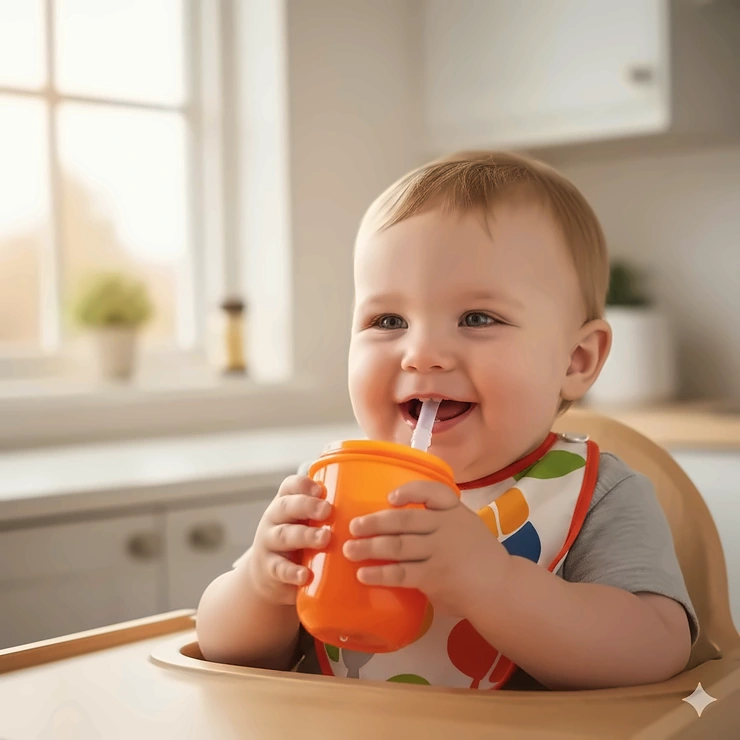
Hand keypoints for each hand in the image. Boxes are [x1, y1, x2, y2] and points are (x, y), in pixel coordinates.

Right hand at [247, 475, 331, 605]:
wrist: (270, 575)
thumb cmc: (300, 541)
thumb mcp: (309, 522)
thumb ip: (329, 514)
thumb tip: (372, 505)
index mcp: (287, 503)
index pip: (290, 486)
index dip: (303, 485)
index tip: (321, 489)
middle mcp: (275, 519)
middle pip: (286, 506)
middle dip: (306, 506)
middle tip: (327, 510)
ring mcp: (269, 543)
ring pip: (283, 535)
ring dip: (305, 536)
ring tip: (324, 539)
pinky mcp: (270, 568)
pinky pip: (279, 568)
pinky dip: (292, 572)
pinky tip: (305, 575)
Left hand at [342, 481, 509, 614]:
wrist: (500, 588)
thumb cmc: (478, 556)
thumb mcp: (466, 526)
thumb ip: (440, 520)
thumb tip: (396, 516)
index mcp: (454, 512)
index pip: (433, 492)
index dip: (410, 491)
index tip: (390, 497)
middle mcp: (446, 527)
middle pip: (404, 519)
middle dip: (374, 522)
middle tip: (353, 526)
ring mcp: (440, 552)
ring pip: (397, 545)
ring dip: (369, 547)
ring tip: (349, 550)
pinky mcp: (435, 577)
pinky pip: (401, 573)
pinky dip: (379, 573)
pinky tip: (363, 574)